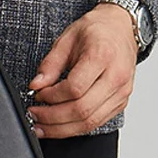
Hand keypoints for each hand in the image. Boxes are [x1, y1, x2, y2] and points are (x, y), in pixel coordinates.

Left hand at [26, 2, 138, 137]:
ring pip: (90, 122)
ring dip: (62, 128)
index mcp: (103, 56)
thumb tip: (37, 85)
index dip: (52, 96)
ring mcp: (121, 92)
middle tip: (35, 114)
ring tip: (42, 126)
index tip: (38, 94)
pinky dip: (75, 127)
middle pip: (82, 110)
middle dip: (53, 117)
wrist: (122, 28)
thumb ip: (50, 63)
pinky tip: (59, 125)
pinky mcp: (121, 102)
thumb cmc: (97, 30)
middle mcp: (116, 77)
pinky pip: (97, 122)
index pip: (75, 88)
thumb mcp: (67, 38)